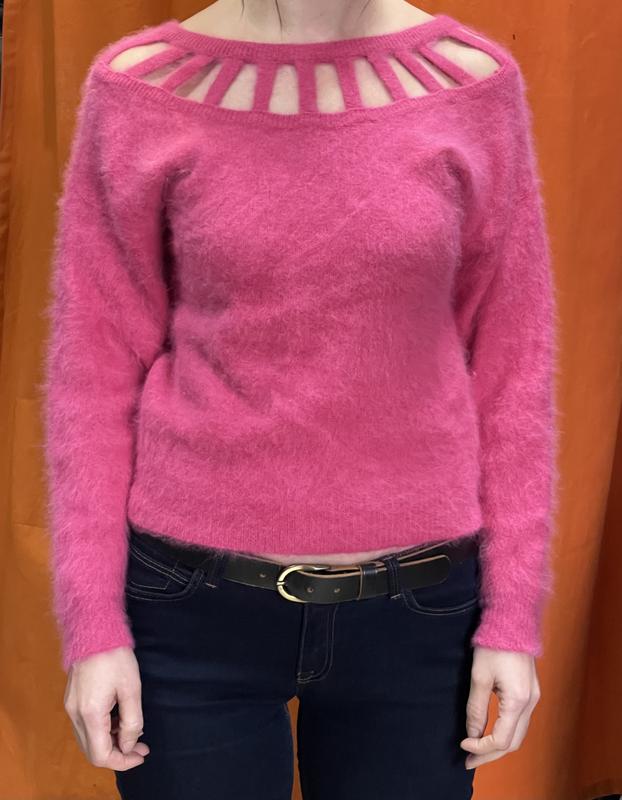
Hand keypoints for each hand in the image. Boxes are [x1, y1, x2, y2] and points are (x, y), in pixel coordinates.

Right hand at [63, 646, 149, 770]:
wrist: (94, 630)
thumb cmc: (115, 656)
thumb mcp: (131, 688)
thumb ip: (131, 721)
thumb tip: (129, 745)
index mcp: (90, 714)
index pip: (101, 755)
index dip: (122, 761)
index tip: (141, 754)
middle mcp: (75, 714)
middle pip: (92, 751)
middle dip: (117, 754)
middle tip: (140, 747)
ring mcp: (70, 707)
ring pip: (87, 740)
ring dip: (110, 743)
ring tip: (132, 733)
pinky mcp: (72, 699)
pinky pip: (84, 727)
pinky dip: (101, 731)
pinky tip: (118, 720)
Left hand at [460, 646, 540, 769]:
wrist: (512, 621)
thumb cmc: (494, 644)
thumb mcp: (479, 677)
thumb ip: (476, 708)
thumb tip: (472, 734)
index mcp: (518, 701)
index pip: (501, 739)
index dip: (481, 747)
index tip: (463, 744)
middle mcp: (530, 703)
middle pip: (513, 743)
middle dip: (490, 754)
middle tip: (468, 761)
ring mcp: (532, 698)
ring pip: (518, 734)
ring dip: (498, 746)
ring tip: (476, 751)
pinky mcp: (529, 691)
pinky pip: (519, 721)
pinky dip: (505, 732)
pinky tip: (490, 732)